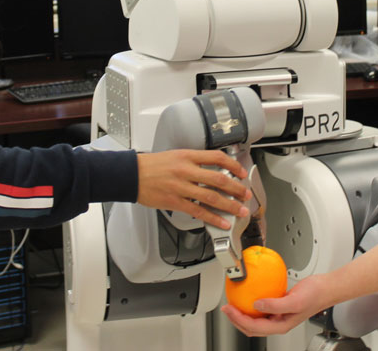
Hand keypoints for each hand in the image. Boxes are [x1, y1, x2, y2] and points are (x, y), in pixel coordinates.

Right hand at [136, 149, 250, 228]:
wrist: (132, 174)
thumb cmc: (151, 165)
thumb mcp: (175, 155)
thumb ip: (193, 161)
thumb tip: (211, 170)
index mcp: (187, 156)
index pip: (217, 158)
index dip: (233, 165)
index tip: (241, 172)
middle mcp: (186, 170)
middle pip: (219, 179)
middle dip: (236, 188)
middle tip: (245, 194)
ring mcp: (181, 187)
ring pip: (211, 197)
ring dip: (229, 205)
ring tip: (240, 210)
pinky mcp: (175, 202)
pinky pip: (198, 212)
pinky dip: (213, 218)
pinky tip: (222, 222)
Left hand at [221, 273, 332, 336]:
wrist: (325, 288)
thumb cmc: (314, 296)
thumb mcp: (294, 301)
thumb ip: (275, 305)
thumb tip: (256, 305)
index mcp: (281, 325)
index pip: (253, 327)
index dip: (238, 319)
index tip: (229, 308)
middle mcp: (278, 322)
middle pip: (251, 327)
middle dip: (236, 319)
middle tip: (226, 307)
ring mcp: (278, 315)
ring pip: (255, 319)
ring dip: (242, 313)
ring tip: (233, 303)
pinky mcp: (279, 305)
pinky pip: (261, 307)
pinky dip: (251, 304)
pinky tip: (248, 294)